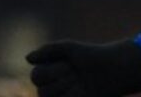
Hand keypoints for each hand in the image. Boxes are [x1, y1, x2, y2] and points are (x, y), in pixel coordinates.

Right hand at [26, 39, 140, 96]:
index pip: (36, 76)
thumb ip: (48, 50)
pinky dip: (70, 95)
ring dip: (66, 89)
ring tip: (80, 83)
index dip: (51, 71)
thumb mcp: (69, 48)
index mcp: (50, 71)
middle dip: (60, 80)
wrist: (113, 69)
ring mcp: (63, 96)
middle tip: (76, 74)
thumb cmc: (91, 56)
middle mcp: (54, 86)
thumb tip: (27, 58)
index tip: (69, 64)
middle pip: (42, 91)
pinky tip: (80, 90)